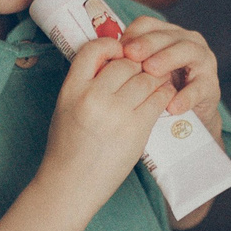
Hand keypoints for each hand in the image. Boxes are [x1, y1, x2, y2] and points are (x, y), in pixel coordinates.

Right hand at [42, 39, 173, 196]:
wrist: (71, 184)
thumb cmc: (68, 145)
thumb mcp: (66, 106)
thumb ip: (85, 81)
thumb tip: (114, 56)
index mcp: (72, 89)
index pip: (94, 49)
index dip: (111, 46)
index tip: (119, 54)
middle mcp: (93, 97)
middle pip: (127, 63)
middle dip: (137, 65)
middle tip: (143, 71)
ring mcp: (116, 113)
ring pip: (147, 78)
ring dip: (155, 77)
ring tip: (155, 82)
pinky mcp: (137, 129)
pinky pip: (159, 98)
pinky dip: (164, 93)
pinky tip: (162, 96)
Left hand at [118, 15, 219, 122]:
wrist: (188, 119)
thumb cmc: (159, 90)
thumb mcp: (144, 72)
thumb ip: (129, 62)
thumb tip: (104, 57)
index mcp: (168, 34)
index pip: (148, 25)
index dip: (132, 35)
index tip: (118, 49)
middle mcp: (188, 41)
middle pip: (167, 35)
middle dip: (148, 44)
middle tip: (132, 55)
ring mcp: (203, 61)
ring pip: (187, 52)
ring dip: (168, 59)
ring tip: (152, 71)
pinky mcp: (211, 85)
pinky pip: (200, 88)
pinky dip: (186, 96)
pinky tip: (173, 105)